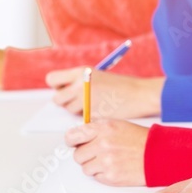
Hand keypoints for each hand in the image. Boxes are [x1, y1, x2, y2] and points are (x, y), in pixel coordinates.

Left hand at [46, 68, 162, 118]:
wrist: (139, 95)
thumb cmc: (121, 86)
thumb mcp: (96, 77)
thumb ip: (79, 83)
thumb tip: (64, 92)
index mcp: (81, 73)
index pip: (52, 79)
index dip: (57, 85)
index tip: (64, 88)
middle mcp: (79, 86)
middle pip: (57, 98)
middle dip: (66, 102)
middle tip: (78, 101)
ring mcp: (85, 102)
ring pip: (69, 111)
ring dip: (78, 111)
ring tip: (95, 105)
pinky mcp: (91, 116)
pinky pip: (81, 120)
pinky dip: (88, 119)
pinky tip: (101, 112)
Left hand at [65, 119, 148, 185]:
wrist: (158, 154)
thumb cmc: (139, 140)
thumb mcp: (118, 125)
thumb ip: (97, 129)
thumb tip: (79, 136)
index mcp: (103, 128)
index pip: (73, 136)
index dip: (72, 140)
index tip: (73, 143)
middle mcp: (103, 144)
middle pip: (78, 155)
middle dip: (86, 155)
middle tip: (98, 154)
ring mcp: (106, 161)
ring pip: (85, 168)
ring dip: (94, 166)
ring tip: (109, 161)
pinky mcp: (111, 176)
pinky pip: (96, 177)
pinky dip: (103, 174)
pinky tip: (115, 167)